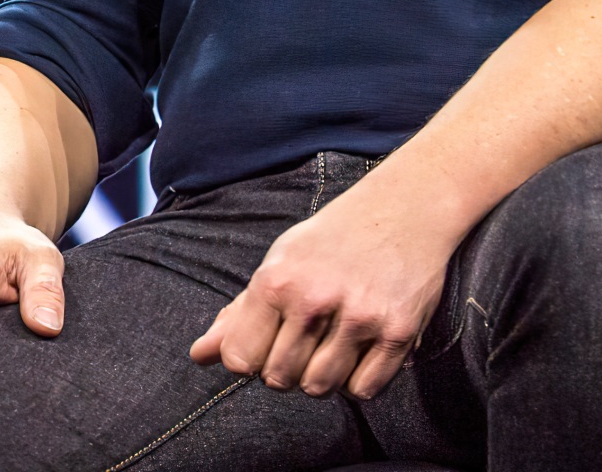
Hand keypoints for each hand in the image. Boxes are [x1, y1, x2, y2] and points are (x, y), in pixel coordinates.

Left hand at [187, 175, 453, 397]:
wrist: (403, 210)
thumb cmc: (329, 241)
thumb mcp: (278, 263)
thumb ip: (238, 314)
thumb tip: (199, 356)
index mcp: (276, 280)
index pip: (241, 359)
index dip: (247, 361)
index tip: (263, 346)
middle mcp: (314, 300)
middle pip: (278, 379)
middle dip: (283, 370)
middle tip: (300, 343)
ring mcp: (359, 318)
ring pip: (319, 388)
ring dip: (319, 378)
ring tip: (328, 347)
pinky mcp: (398, 332)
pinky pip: (363, 390)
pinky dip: (355, 382)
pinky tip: (356, 353)